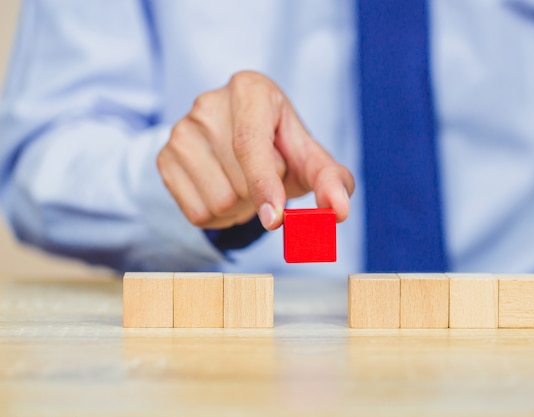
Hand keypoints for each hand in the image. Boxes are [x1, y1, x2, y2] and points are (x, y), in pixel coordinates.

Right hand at [157, 71, 353, 230]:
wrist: (239, 143)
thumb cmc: (281, 148)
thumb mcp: (309, 158)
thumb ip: (331, 180)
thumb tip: (338, 210)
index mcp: (249, 89)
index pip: (249, 143)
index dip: (264, 185)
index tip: (276, 219)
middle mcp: (208, 103)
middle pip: (237, 183)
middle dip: (261, 196)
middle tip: (266, 179)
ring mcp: (180, 130)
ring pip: (217, 203)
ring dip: (241, 210)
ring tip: (245, 185)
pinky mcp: (163, 157)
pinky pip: (196, 213)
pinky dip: (218, 217)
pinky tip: (225, 192)